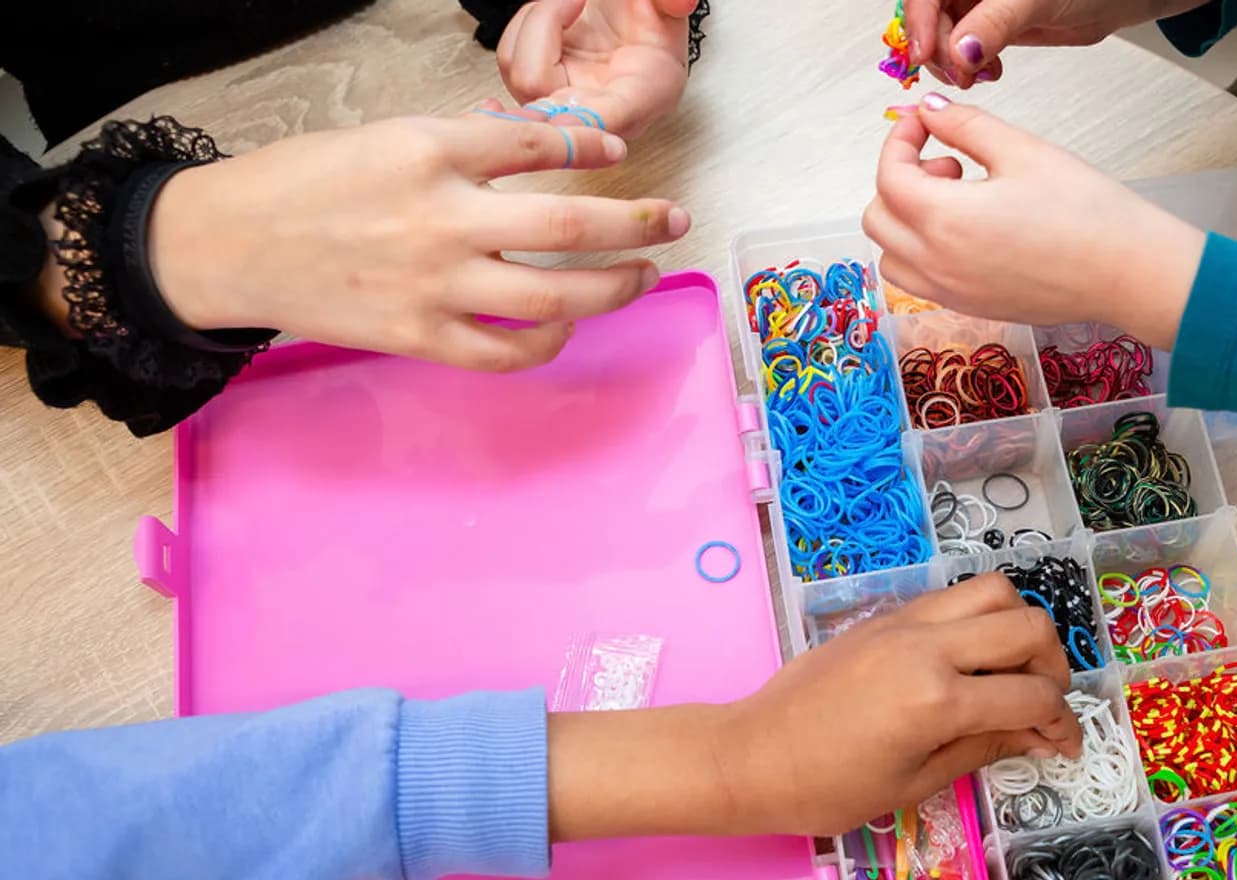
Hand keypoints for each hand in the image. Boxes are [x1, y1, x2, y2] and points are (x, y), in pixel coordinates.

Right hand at [148, 110, 690, 371]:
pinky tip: (567, 329)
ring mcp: (434, 286)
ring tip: (642, 275)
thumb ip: (462, 147)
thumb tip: (536, 147)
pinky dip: (548, 344)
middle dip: (636, 224)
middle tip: (674, 221)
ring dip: (614, 288)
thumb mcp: (383, 138)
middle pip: (569, 227)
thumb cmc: (302, 184)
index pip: (536, 144)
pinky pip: (506, 352)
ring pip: (553, 298)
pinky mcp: (419, 338)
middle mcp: (441, 219)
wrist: (227, 246)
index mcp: (429, 152)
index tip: (619, 154)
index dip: (590, 146)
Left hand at [497, 0, 695, 138]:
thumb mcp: (667, 7)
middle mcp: (602, 107)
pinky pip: (512, 60)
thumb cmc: (653, 21)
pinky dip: (525, 26)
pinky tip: (553, 11)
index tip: (567, 103)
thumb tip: (679, 0)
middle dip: (547, 33)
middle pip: (549, 101)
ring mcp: (567, 98)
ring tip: (570, 0)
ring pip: (523, 75)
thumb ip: (673, 1)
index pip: (609, 119)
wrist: (636, 20)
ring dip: (538, 21)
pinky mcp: (543, 84)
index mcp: (646, 93)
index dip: (582, 120)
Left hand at [546, 574, 1080, 841]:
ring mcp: (903, 623)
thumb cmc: (827, 786)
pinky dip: (978, 620)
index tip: (1064, 744)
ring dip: (1019, 628)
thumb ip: (983, 747)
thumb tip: (1037, 734)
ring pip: (993, 592)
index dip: (1062, 725)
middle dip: (1054, 666)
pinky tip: (970, 661)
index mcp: (936, 699)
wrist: (752, 754)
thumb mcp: (914, 782)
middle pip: (1027, 627)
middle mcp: (926, 646)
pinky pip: (951, 598)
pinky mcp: (884, 616)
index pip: (1032, 697)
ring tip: (1013, 671)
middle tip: (1044, 703)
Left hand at [863, 95, 1204, 348]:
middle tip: (950, 164)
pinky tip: (972, 232)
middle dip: (901, 182)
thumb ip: (965, 126)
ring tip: (961, 201)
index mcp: (944, 220)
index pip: (889, 176)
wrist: (1128, 273)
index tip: (923, 124)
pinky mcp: (970, 308)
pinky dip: (925, 253)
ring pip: (892, 257)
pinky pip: (921, 281)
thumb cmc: (1087, 213)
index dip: (900, 141)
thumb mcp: (1022, 151)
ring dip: (908, 222)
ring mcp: (951, 293)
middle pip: (879, 218)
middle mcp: (937, 264)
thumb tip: (929, 110)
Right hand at [904, 0, 1207, 86]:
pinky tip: (987, 73)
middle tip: (958, 73)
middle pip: (928, 14)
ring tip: (973, 75)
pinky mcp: (989, 24)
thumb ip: (996, 23)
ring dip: (950, 62)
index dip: (919, 21)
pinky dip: (968, 66)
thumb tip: (962, 51)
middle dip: (937, 47)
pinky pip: (961, 47)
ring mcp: (978, 3)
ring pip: (941, 34)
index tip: (925, 54)